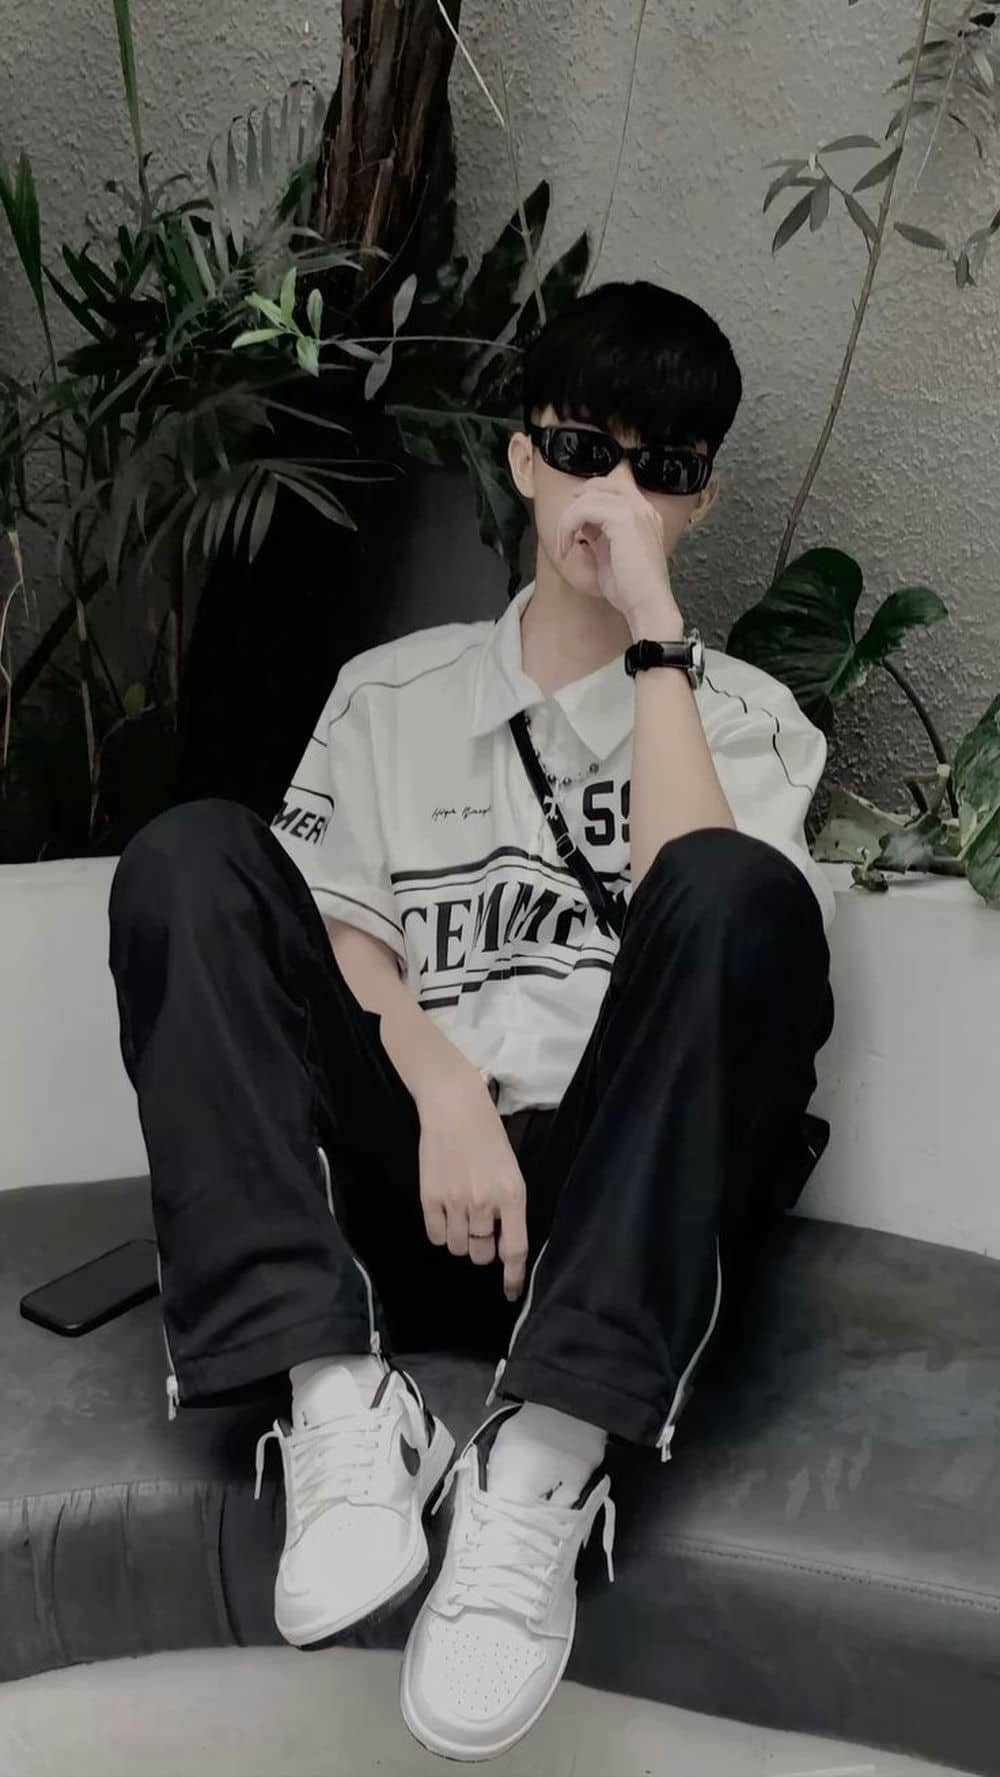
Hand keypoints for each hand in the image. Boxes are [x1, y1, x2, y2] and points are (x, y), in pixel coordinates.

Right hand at [416, 1071, 528, 1300]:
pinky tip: (444, 1213)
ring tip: (460, 1215)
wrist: (455, 1107)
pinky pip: (434, 1235)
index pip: (514, 1250)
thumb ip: (508, 1209)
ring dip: (460, 1240)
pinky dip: (439, 1231)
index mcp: (512, 1195)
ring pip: (457, 1247)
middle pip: (482, 1253)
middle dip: (482, 1249)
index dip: (513, 1277)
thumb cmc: (488, 1137)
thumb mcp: (511, 1171)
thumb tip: (502, 1246)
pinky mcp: (429, 1196)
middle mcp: (484, 1203)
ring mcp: (455, 1201)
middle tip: (480, 1228)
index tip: (511, 1292)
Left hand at [555, 483, 684, 638]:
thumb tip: (581, 527)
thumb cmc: (630, 589)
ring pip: (588, 497)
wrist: (646, 604)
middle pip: (600, 485)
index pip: (613, 487)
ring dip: (567, 521)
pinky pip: (584, 509)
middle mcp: (642, 507)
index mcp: (643, 515)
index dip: (588, 497)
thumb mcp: (610, 556)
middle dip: (576, 503)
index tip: (573, 520)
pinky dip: (568, 526)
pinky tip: (567, 548)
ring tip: (564, 546)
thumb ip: (599, 537)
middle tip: (564, 530)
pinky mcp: (623, 518)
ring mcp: (635, 510)